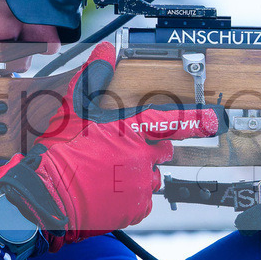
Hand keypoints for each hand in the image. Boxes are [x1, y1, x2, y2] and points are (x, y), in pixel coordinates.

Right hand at [0, 42, 224, 250]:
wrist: (48, 193)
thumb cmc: (61, 152)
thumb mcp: (74, 108)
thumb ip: (94, 77)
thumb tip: (104, 51)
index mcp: (131, 130)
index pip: (172, 122)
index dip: (195, 121)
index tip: (212, 121)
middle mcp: (142, 156)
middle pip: (162, 151)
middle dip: (150, 150)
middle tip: (124, 152)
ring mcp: (140, 184)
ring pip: (152, 177)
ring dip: (139, 174)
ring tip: (112, 174)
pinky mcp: (134, 208)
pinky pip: (142, 202)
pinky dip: (130, 198)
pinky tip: (110, 192)